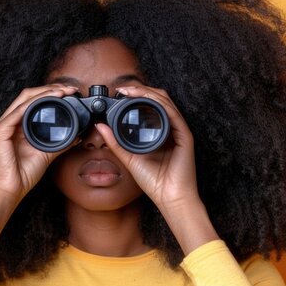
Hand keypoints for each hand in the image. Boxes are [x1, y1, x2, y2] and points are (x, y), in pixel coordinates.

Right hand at [0, 83, 80, 205]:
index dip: (51, 93)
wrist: (10, 190)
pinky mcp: (0, 131)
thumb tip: (76, 136)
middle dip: (50, 89)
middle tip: (69, 89)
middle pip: (29, 96)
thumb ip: (59, 143)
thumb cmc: (22, 175)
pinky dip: (32, 104)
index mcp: (18, 126)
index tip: (70, 93)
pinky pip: (17, 113)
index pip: (34, 101)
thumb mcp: (46, 154)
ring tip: (61, 91)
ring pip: (24, 100)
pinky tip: (45, 100)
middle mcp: (10, 122)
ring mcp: (3, 125)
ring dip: (44, 92)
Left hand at [93, 85, 199, 208]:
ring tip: (131, 90)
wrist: (168, 196)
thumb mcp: (128, 157)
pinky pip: (174, 115)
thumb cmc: (152, 180)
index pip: (149, 105)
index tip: (119, 93)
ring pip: (166, 102)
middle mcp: (170, 128)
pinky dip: (161, 104)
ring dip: (148, 92)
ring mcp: (179, 130)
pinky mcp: (185, 136)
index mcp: (158, 131)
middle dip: (141, 90)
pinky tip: (148, 100)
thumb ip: (115, 141)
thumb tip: (100, 125)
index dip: (136, 95)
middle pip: (158, 99)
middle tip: (123, 89)